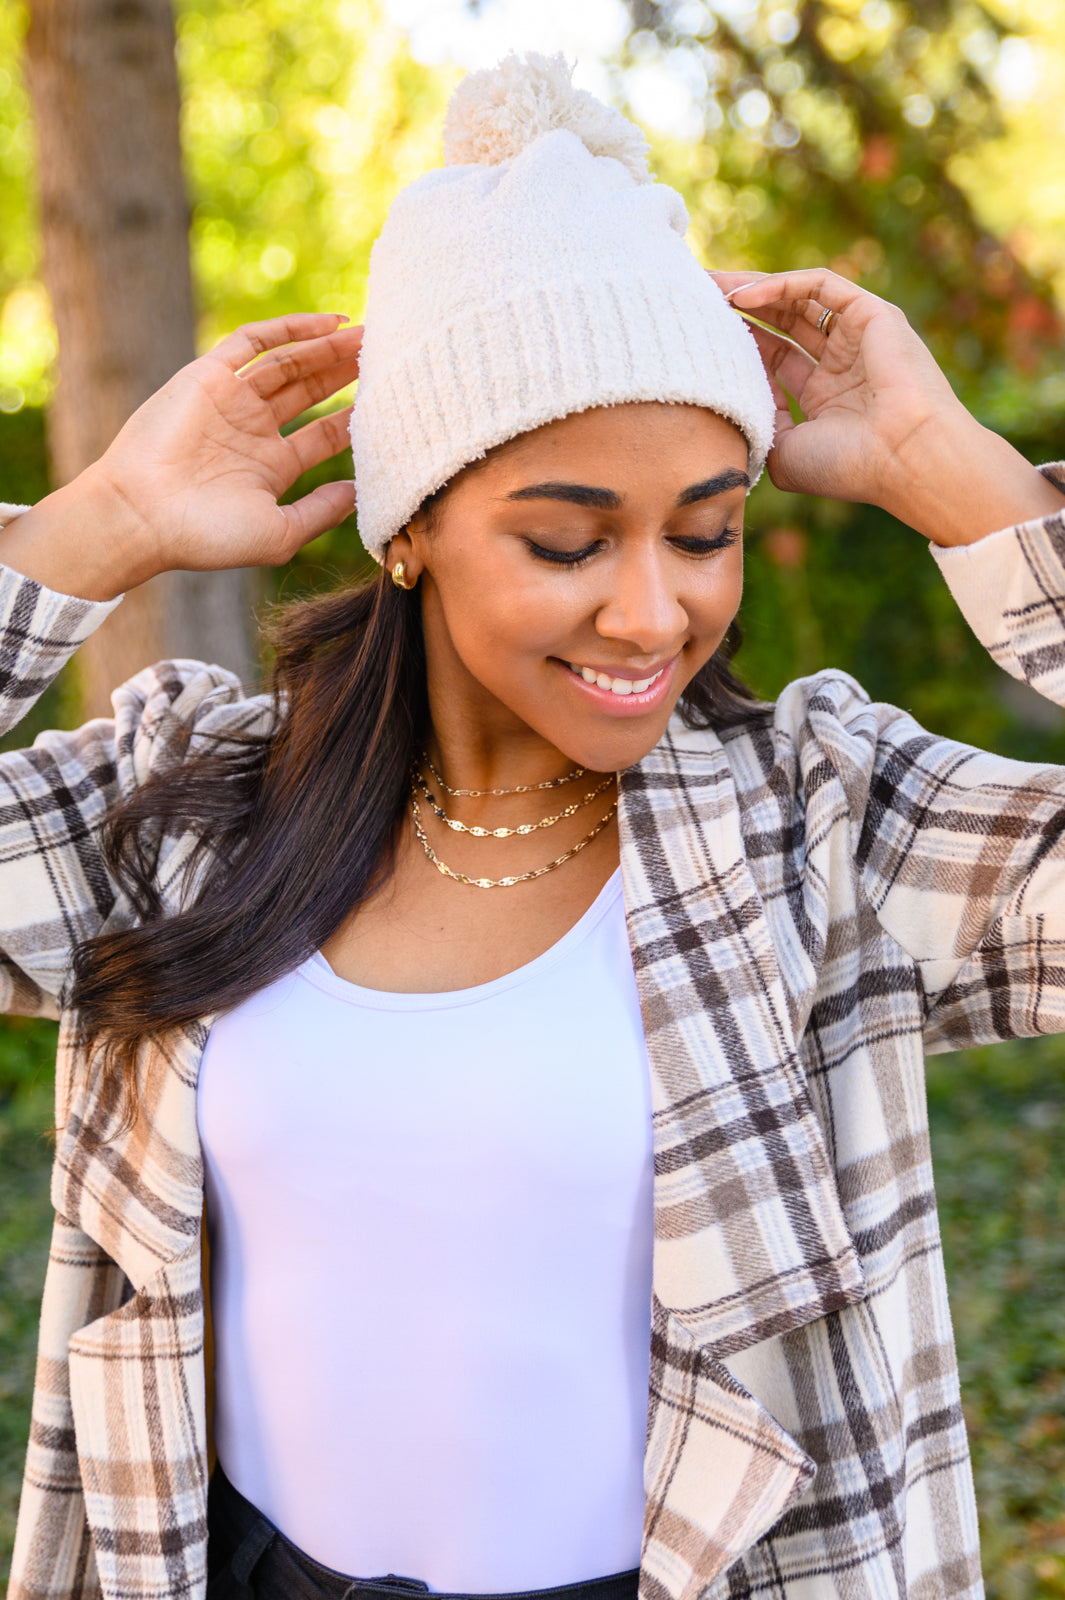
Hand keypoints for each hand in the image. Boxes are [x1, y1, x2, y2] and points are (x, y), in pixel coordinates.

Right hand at [4, 314, 361, 597]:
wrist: (143, 516)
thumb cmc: (208, 536)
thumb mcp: (280, 533)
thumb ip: (322, 512)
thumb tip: (361, 492)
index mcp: (270, 468)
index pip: (323, 434)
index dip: (357, 418)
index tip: (397, 404)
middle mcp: (252, 430)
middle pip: (312, 391)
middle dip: (349, 373)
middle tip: (392, 356)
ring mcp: (230, 400)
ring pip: (291, 363)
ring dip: (330, 350)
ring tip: (372, 337)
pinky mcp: (208, 375)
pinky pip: (255, 341)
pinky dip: (292, 329)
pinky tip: (333, 324)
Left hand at [713, 269, 1064, 542]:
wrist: (904, 459)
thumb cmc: (848, 467)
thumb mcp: (784, 454)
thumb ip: (757, 427)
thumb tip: (727, 408)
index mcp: (824, 397)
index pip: (771, 358)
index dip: (734, 344)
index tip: (693, 336)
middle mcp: (841, 363)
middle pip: (779, 322)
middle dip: (736, 309)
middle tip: (692, 297)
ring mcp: (858, 336)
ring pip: (796, 298)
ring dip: (751, 289)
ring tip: (709, 288)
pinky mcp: (872, 314)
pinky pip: (819, 285)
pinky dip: (780, 285)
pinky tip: (742, 298)